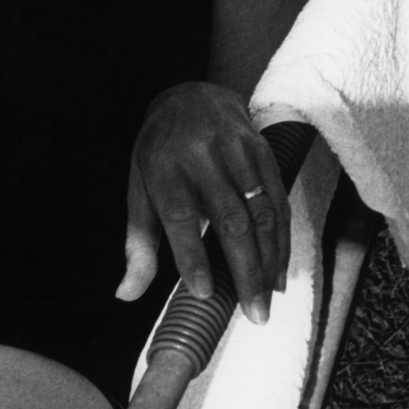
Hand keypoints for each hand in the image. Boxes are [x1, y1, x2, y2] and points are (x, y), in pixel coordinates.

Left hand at [117, 81, 289, 323]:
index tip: (204, 293)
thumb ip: (138, 243)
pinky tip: (280, 267)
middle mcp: (200, 155)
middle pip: (228, 218)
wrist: (192, 94)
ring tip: (269, 299)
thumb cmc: (160, 153)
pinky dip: (283, 238)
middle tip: (254, 314)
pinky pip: (277, 199)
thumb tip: (126, 293)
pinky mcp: (261, 150)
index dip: (192, 255)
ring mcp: (235, 150)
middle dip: (244, 270)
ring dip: (270, 259)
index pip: (178, 215)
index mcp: (162, 166)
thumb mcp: (139, 188)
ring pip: (260, 212)